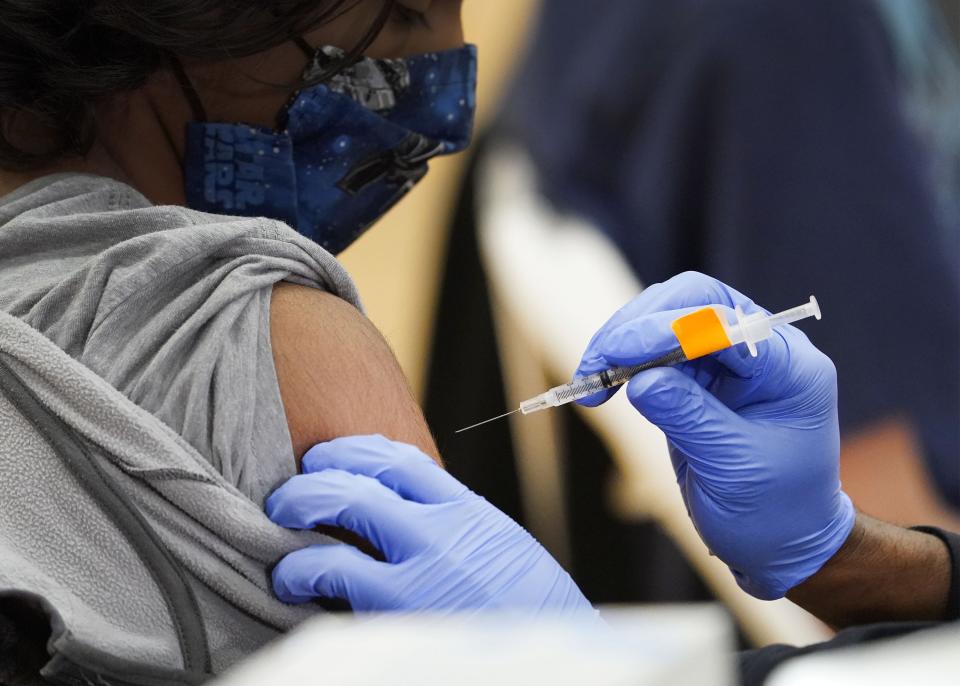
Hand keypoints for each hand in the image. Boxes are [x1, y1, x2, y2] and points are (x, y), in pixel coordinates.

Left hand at [266, 434, 594, 613]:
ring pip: (345, 508)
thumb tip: (408, 520)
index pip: (403, 459)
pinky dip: (304, 568)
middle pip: (365, 475)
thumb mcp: (502, 555)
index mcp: (470, 512)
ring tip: (278, 526)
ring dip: (301, 508)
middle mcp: (444, 527)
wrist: (555, 662)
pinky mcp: (401, 607)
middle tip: (288, 491)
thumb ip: (459, 531)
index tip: (329, 457)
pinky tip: (291, 580)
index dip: (355, 451)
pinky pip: (337, 571)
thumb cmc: (529, 615)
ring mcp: (422, 564)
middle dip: (317, 474)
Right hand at [575, 272, 855, 599]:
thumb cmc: (775, 511)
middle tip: (598, 363)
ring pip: (665, 318)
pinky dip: (622, 362)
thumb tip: (640, 379)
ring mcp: (728, 360)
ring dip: (622, 341)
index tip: (621, 352)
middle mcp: (762, 351)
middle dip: (638, 326)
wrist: (781, 542)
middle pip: (692, 302)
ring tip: (590, 380)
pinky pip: (653, 351)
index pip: (725, 322)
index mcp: (790, 367)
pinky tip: (599, 385)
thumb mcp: (733, 467)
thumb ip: (689, 416)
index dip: (668, 329)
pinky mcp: (698, 377)